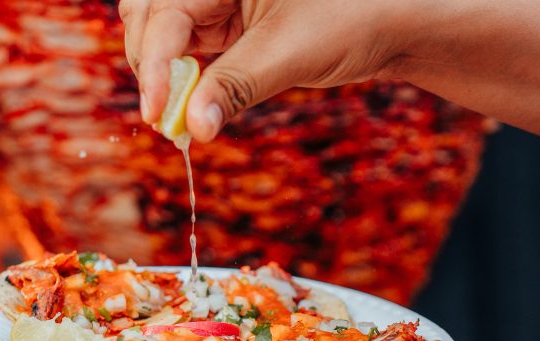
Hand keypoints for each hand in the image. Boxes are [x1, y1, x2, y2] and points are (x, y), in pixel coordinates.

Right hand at [120, 0, 409, 141]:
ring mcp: (215, 2)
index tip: (157, 114)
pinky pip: (185, 51)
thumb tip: (193, 129)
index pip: (166, 13)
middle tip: (163, 118)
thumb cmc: (351, 17)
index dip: (155, 65)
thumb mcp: (289, 52)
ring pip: (161, 35)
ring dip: (161, 75)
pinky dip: (181, 80)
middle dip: (150, 66)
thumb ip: (235, 87)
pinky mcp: (223, 27)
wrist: (391, 21)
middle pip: (148, 17)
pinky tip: (187, 107)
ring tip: (172, 117)